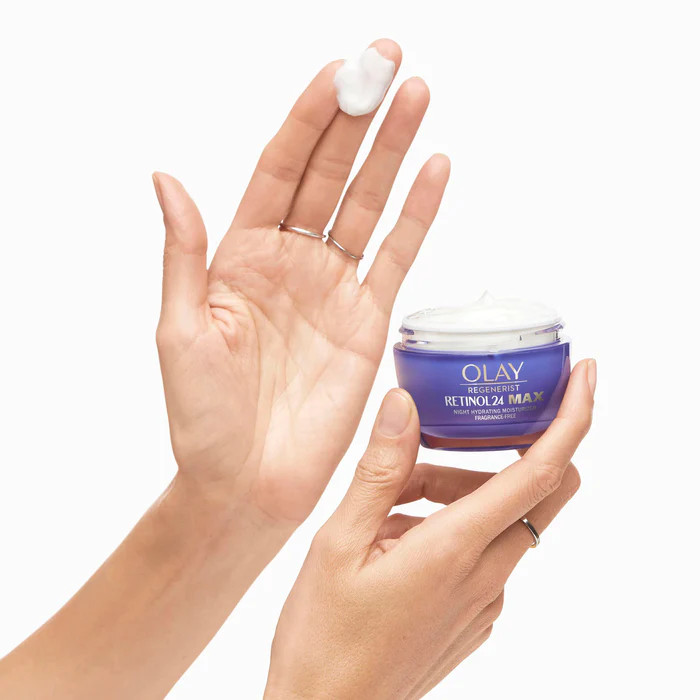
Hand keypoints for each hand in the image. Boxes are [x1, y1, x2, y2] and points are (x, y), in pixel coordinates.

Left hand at [152, 38, 449, 522]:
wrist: (247, 483)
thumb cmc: (203, 418)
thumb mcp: (179, 330)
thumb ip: (183, 253)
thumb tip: (166, 177)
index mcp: (239, 256)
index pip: (280, 168)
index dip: (309, 119)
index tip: (338, 73)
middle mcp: (289, 262)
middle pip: (330, 173)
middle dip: (359, 116)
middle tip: (389, 62)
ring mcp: (332, 288)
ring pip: (367, 205)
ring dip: (393, 152)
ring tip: (418, 99)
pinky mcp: (367, 321)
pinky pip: (396, 256)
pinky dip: (416, 214)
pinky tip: (433, 170)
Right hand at [265, 359, 594, 699]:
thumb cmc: (324, 637)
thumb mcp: (338, 542)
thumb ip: (380, 471)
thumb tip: (403, 404)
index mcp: (456, 549)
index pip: (542, 472)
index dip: (574, 418)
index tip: (586, 375)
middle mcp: (487, 576)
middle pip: (530, 490)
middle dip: (497, 454)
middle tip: (438, 446)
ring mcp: (485, 601)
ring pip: (498, 520)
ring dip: (455, 494)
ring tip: (384, 508)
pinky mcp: (475, 616)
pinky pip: (482, 553)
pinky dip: (451, 528)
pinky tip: (392, 542)